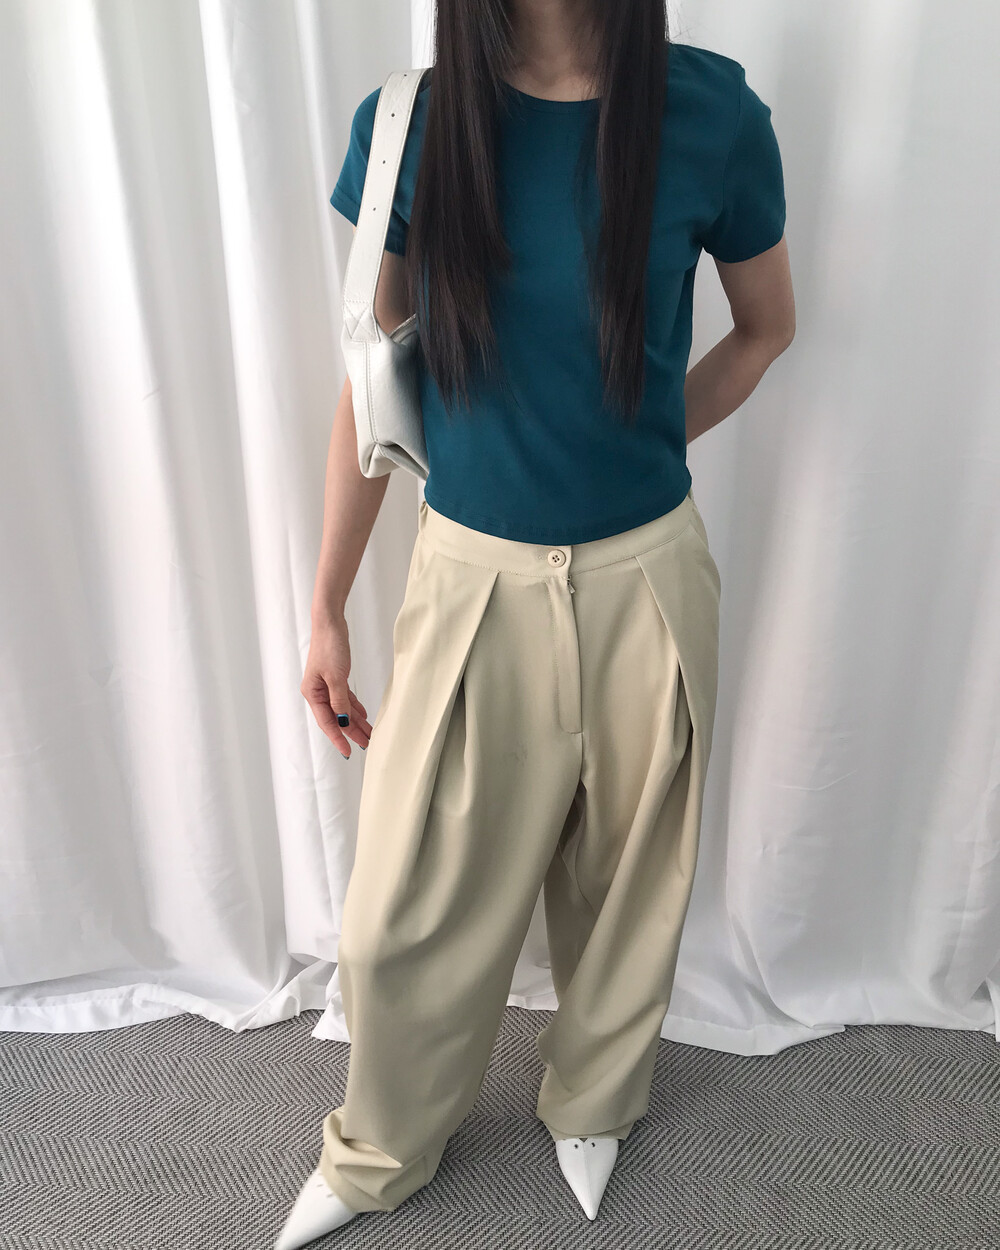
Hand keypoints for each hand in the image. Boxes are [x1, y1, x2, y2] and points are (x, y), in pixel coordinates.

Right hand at [301, 611, 371, 758]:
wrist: (330, 623)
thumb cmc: (329, 646)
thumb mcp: (336, 676)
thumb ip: (340, 700)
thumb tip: (343, 721)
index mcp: (312, 694)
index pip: (327, 722)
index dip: (338, 738)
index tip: (348, 752)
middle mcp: (317, 692)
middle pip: (336, 718)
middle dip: (352, 732)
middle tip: (367, 744)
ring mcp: (326, 685)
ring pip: (342, 709)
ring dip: (356, 721)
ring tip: (369, 733)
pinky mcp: (335, 678)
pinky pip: (345, 698)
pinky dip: (354, 707)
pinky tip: (364, 715)